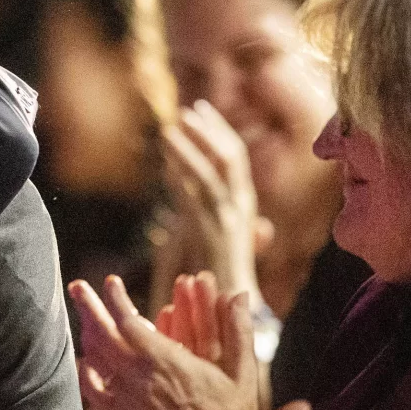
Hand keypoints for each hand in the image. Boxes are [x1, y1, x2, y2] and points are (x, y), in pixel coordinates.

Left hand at [73, 272, 262, 409]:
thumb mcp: (243, 372)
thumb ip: (238, 330)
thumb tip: (239, 294)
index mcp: (168, 363)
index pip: (129, 323)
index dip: (116, 300)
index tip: (111, 282)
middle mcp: (141, 379)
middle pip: (104, 336)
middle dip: (89, 308)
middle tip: (78, 287)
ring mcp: (129, 399)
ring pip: (97, 360)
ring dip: (87, 334)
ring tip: (83, 315)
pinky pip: (95, 393)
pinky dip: (86, 374)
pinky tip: (85, 360)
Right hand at [152, 273, 307, 409]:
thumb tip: (305, 408)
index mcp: (227, 388)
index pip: (224, 344)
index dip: (222, 317)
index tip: (223, 290)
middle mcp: (201, 384)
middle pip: (197, 339)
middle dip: (194, 308)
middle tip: (192, 279)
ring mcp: (176, 389)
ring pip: (172, 348)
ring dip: (170, 321)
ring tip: (170, 295)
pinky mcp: (153, 400)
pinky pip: (149, 368)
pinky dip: (148, 346)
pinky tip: (143, 325)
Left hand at [154, 102, 269, 304]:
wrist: (229, 299)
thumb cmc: (217, 266)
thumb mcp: (209, 226)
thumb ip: (199, 200)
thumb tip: (179, 175)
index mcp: (244, 201)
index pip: (235, 155)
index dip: (217, 130)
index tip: (198, 110)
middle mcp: (241, 206)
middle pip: (230, 157)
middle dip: (209, 131)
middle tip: (186, 111)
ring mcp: (229, 219)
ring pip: (211, 174)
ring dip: (190, 150)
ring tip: (168, 131)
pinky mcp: (214, 234)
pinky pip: (196, 200)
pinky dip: (181, 179)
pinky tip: (165, 165)